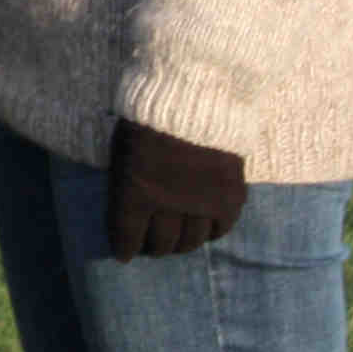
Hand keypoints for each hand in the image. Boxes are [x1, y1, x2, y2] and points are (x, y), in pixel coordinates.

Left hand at [106, 120, 245, 259]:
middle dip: (153, 248)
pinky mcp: (230, 197)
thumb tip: (124, 206)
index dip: (125, 248)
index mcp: (134, 192)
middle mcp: (168, 205)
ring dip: (182, 244)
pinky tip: (205, 231)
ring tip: (177, 243)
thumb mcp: (122, 149)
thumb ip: (125, 181)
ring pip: (192, 241)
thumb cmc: (148, 117)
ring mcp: (202, 203)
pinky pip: (222, 229)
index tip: (124, 255)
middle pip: (161, 243)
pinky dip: (212, 233)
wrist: (195, 97)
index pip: (127, 236)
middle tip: (151, 247)